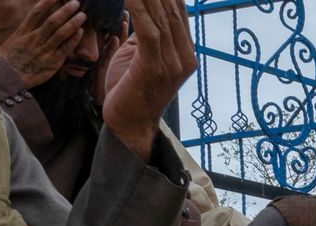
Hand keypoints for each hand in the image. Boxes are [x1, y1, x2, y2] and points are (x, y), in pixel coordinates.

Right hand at [0, 0, 83, 90]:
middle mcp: (35, 38)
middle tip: (75, 3)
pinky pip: (65, 48)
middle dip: (65, 10)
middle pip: (52, 21)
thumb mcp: (11, 42)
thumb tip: (27, 26)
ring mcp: (44, 50)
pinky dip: (73, 39)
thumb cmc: (8, 61)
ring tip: (82, 15)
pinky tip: (80, 31)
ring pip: (61, 33)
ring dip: (73, 22)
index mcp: (23, 32)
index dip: (47, 3)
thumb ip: (21, 33)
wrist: (9, 78)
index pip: (36, 13)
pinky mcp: (53, 61)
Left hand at [101, 0, 196, 160]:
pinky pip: (148, 31)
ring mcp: (172, 65)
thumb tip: (142, 11)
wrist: (129, 125)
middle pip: (172, 12)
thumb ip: (146, 37)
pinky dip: (138, 9)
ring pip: (161, 19)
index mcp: (186, 55)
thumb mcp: (140, 58)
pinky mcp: (154, 68)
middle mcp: (185, 59)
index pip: (179, 13)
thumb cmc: (130, 92)